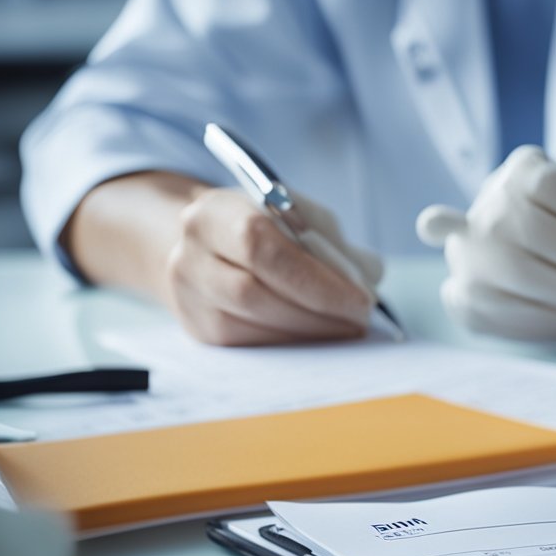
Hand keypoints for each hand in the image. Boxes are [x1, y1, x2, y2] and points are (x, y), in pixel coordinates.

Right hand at [166, 187, 382, 345]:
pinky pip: (249, 343)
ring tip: (346, 328)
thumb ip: (331, 241)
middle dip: (316, 312)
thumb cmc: (268, 228)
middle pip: (253, 293)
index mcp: (216, 211)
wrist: (210, 245)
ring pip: (251, 323)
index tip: (359, 300)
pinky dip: (291, 342)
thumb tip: (366, 280)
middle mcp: (190, 252)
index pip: (262, 247)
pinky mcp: (199, 327)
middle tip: (359, 321)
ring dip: (308, 331)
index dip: (314, 280)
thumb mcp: (300, 216)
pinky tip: (317, 335)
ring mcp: (188, 294)